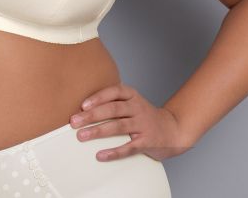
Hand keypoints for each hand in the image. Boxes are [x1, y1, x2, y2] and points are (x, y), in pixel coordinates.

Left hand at [69, 83, 191, 161]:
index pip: (113, 92)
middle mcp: (137, 108)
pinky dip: (114, 152)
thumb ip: (113, 102)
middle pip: (112, 110)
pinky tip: (101, 155)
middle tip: (74, 122)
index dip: (98, 98)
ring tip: (82, 136)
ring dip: (98, 131)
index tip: (83, 105)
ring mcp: (143, 125)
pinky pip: (129, 147)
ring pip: (118, 127)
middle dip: (92, 116)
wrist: (172, 129)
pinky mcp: (147, 142)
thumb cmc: (144, 115)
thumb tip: (83, 108)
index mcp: (132, 95)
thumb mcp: (132, 102)